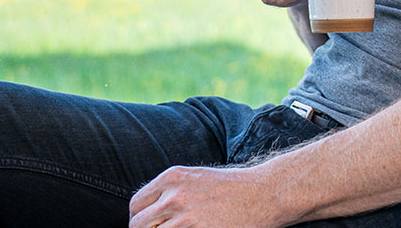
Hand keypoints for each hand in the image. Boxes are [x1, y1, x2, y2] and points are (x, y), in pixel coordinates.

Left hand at [129, 165, 284, 227]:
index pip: (136, 207)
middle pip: (139, 226)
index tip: (152, 226)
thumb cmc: (232, 187)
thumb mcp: (196, 178)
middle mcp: (174, 197)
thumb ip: (171, 191)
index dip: (141, 220)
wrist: (264, 193)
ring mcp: (186, 219)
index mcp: (171, 178)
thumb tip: (150, 212)